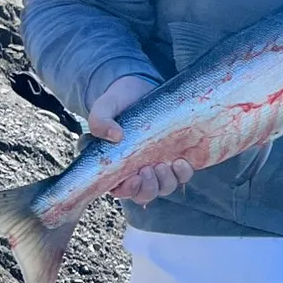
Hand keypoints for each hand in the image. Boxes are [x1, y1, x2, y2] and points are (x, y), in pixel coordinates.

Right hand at [87, 76, 192, 203]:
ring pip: (164, 188)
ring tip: (165, 164)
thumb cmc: (119, 101)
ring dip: (166, 182)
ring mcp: (158, 164)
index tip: (134, 178)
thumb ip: (99, 120)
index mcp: (115, 165)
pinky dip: (183, 173)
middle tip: (150, 168)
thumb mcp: (104, 107)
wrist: (141, 87)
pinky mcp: (175, 155)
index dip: (128, 190)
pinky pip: (182, 175)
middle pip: (145, 194)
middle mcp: (137, 170)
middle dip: (149, 188)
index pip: (120, 190)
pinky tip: (181, 161)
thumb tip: (115, 136)